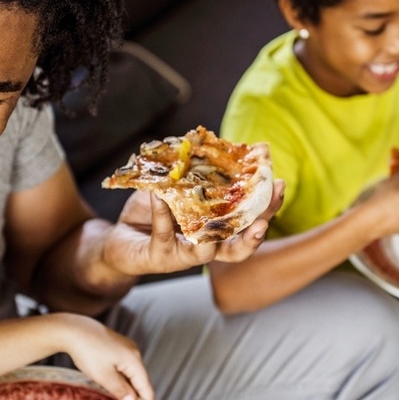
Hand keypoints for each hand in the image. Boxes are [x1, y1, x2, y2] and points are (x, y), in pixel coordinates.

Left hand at [57, 314, 154, 399]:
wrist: (73, 330)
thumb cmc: (88, 352)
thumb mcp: (103, 376)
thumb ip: (120, 390)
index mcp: (133, 359)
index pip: (145, 386)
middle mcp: (133, 352)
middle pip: (139, 379)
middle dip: (136, 395)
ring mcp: (125, 347)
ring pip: (130, 372)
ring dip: (127, 386)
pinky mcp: (116, 345)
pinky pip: (123, 365)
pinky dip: (121, 376)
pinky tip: (113, 384)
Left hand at [104, 180, 284, 273]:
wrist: (120, 238)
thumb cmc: (152, 209)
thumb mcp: (175, 185)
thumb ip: (192, 171)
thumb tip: (207, 142)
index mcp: (216, 227)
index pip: (249, 220)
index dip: (267, 206)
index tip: (279, 185)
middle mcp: (206, 245)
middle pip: (239, 246)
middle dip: (256, 231)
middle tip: (266, 218)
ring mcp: (184, 254)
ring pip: (208, 254)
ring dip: (217, 236)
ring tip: (224, 218)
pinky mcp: (160, 257)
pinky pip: (164, 236)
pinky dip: (162, 215)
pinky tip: (160, 197)